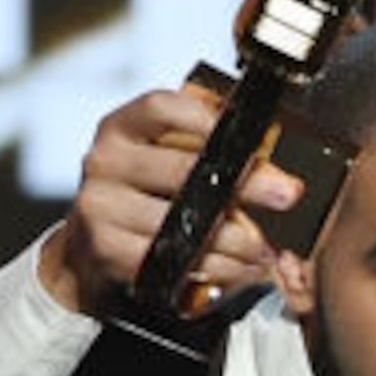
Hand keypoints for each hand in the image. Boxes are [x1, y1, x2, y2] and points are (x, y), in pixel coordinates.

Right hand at [38, 85, 301, 319]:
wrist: (89, 247)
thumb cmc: (139, 193)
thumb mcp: (156, 155)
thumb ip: (199, 144)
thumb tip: (270, 149)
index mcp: (120, 128)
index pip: (161, 107)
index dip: (206, 117)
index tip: (249, 132)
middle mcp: (104, 163)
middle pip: (182, 169)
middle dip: (243, 183)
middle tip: (285, 194)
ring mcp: (101, 208)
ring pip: (181, 224)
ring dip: (235, 239)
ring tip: (267, 246)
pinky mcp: (108, 251)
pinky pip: (172, 261)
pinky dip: (215, 267)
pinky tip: (240, 266)